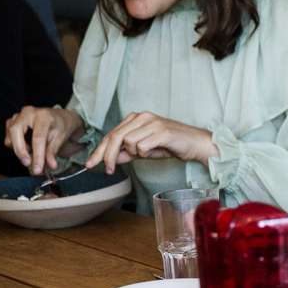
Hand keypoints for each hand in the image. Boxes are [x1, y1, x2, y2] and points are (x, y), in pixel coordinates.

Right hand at [4, 106, 84, 175]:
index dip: (37, 155)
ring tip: (32, 154)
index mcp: (43, 115)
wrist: (58, 118)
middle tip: (28, 163)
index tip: (38, 168)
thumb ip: (53, 152)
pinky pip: (8, 137)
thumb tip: (50, 165)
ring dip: (19, 149)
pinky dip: (15, 146)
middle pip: (16, 131)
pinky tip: (27, 147)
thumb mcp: (60, 138)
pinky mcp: (12, 122)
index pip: (38, 137)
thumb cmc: (59, 126)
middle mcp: (28, 113)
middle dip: (20, 150)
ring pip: (10, 135)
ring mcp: (18, 116)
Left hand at [85, 112, 214, 173]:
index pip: (111, 134)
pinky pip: (142, 147)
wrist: (196, 144)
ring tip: (146, 155)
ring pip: (127, 142)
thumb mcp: (145, 151)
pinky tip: (153, 152)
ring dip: (133, 154)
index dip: (99, 150)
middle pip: (115, 137)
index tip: (91, 164)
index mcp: (136, 118)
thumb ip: (127, 153)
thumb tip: (111, 159)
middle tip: (107, 170)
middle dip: (107, 156)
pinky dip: (144, 154)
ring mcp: (152, 122)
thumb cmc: (172, 145)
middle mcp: (142, 117)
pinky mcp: (161, 131)